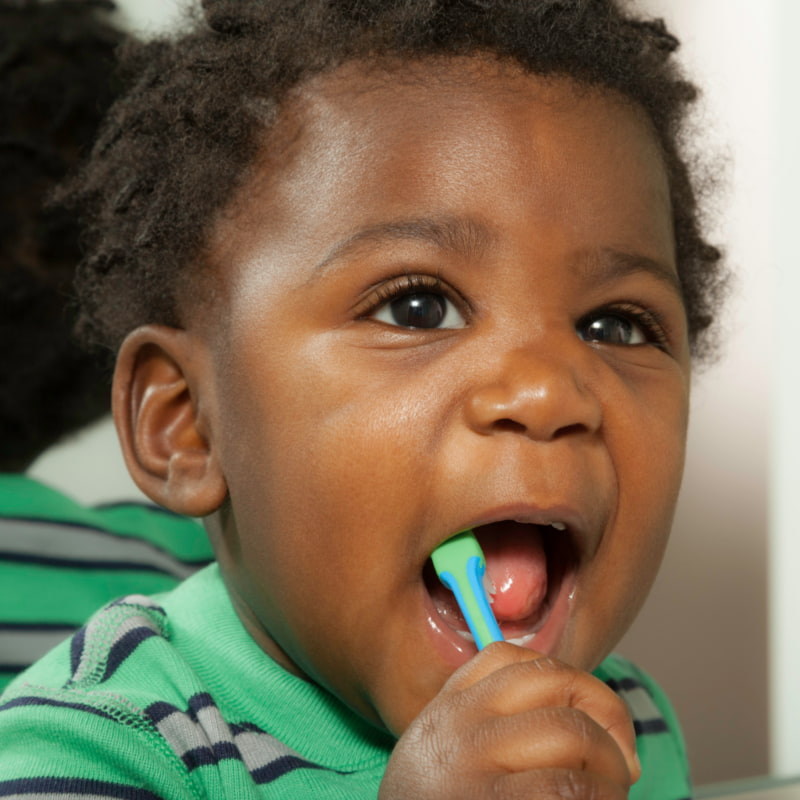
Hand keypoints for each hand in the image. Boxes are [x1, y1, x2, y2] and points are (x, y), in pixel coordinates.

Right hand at [379, 642, 639, 799]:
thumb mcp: (444, 761)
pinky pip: (567, 788)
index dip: (570, 682)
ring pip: (571, 733)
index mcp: (446, 710)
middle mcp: (456, 727)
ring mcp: (471, 768)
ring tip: (611, 798)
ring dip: (611, 770)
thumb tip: (592, 727)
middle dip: (609, 718)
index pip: (515, 659)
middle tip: (620, 767)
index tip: (590, 722)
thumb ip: (490, 729)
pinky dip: (598, 799)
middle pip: (556, 683)